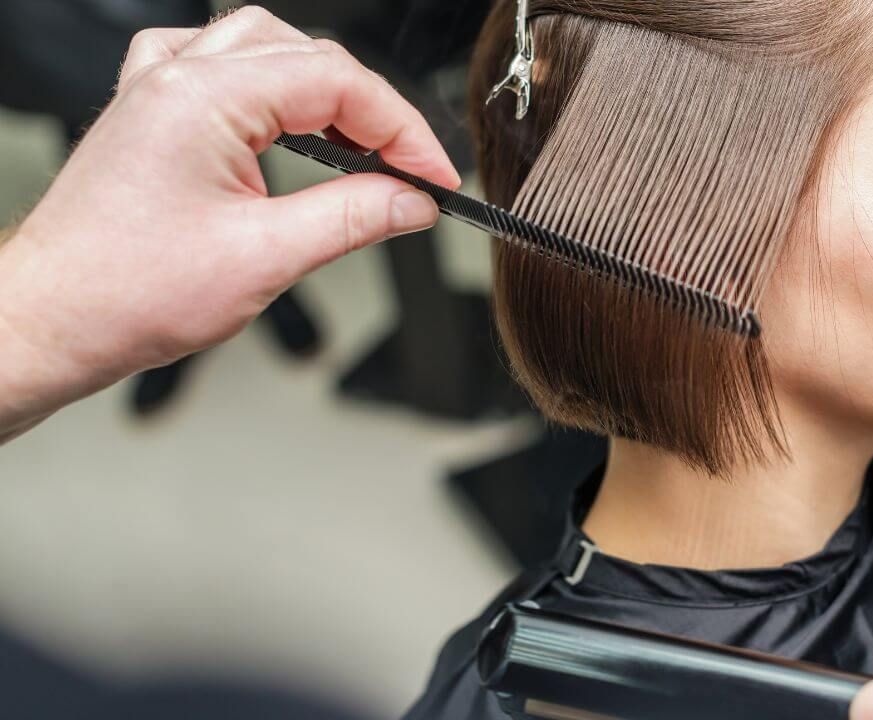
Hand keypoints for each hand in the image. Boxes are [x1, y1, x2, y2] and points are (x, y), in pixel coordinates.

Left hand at [0, 6, 459, 434]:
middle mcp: (178, 78)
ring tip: (361, 144)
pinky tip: (283, 118)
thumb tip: (412, 200)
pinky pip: (217, 62)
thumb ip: (355, 217)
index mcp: (205, 99)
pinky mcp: (151, 111)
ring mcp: (159, 88)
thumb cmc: (127, 292)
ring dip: (324, 90)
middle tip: (410, 171)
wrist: (54, 319)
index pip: (338, 84)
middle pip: (310, 57)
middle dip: (373, 112)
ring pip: (267, 47)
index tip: (435, 176)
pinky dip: (267, 84)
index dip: (403, 130)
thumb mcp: (266, 258)